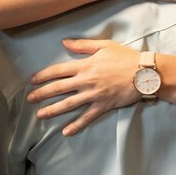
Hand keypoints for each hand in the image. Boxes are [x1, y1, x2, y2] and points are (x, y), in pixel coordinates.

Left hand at [26, 39, 141, 135]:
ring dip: (53, 110)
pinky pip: (87, 117)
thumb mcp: (104, 46)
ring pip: (69, 104)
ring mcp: (94, 95)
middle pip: (59, 88)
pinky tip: (66, 132)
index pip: (58, 71)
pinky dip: (76, 125)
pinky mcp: (103, 106)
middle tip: (30, 99)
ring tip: (40, 115)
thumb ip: (82, 45)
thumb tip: (64, 43)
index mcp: (84, 65)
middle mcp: (86, 81)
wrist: (145, 73)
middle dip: (42, 94)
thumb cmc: (125, 57)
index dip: (43, 76)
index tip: (32, 80)